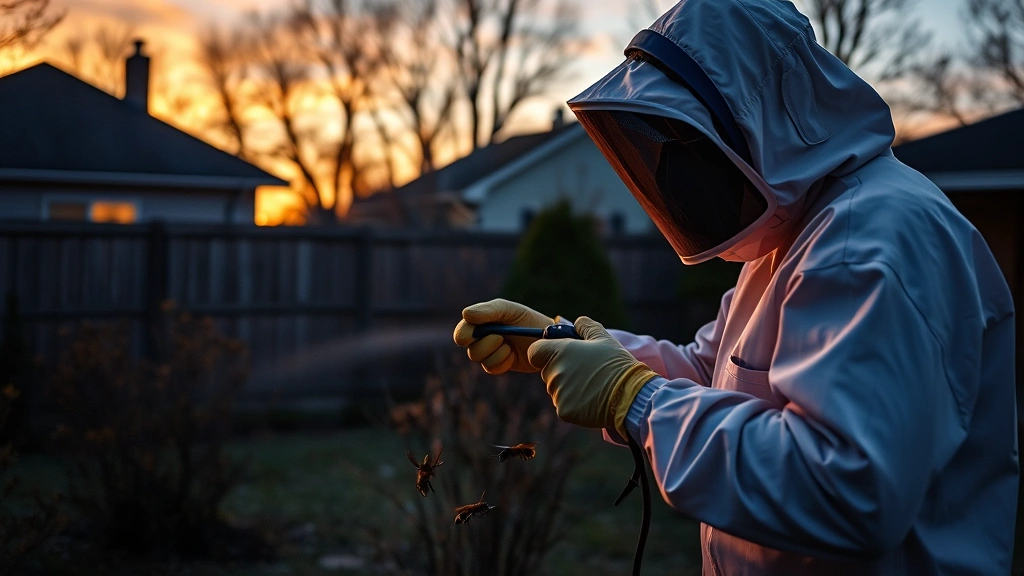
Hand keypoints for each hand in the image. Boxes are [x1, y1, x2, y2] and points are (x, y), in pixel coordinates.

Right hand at [453, 299, 552, 373]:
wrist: (547, 339)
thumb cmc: (527, 320)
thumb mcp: (510, 310)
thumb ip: (488, 310)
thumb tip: (465, 314)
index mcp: (481, 322)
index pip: (462, 331)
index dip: (464, 335)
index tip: (473, 335)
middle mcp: (482, 337)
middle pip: (469, 348)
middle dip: (485, 344)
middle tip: (500, 337)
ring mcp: (489, 352)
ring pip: (478, 358)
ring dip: (495, 352)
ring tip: (510, 346)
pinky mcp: (498, 364)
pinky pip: (490, 368)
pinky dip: (502, 361)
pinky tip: (513, 355)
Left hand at [527, 317, 657, 437]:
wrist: (629, 395)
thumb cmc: (616, 364)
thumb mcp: (604, 338)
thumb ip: (585, 326)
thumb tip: (576, 323)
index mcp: (559, 352)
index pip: (535, 352)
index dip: (544, 352)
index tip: (559, 354)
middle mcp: (554, 373)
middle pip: (547, 371)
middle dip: (561, 370)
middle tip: (585, 371)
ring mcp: (558, 394)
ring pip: (556, 389)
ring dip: (568, 387)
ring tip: (592, 386)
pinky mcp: (564, 411)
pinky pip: (564, 405)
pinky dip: (575, 403)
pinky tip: (592, 399)